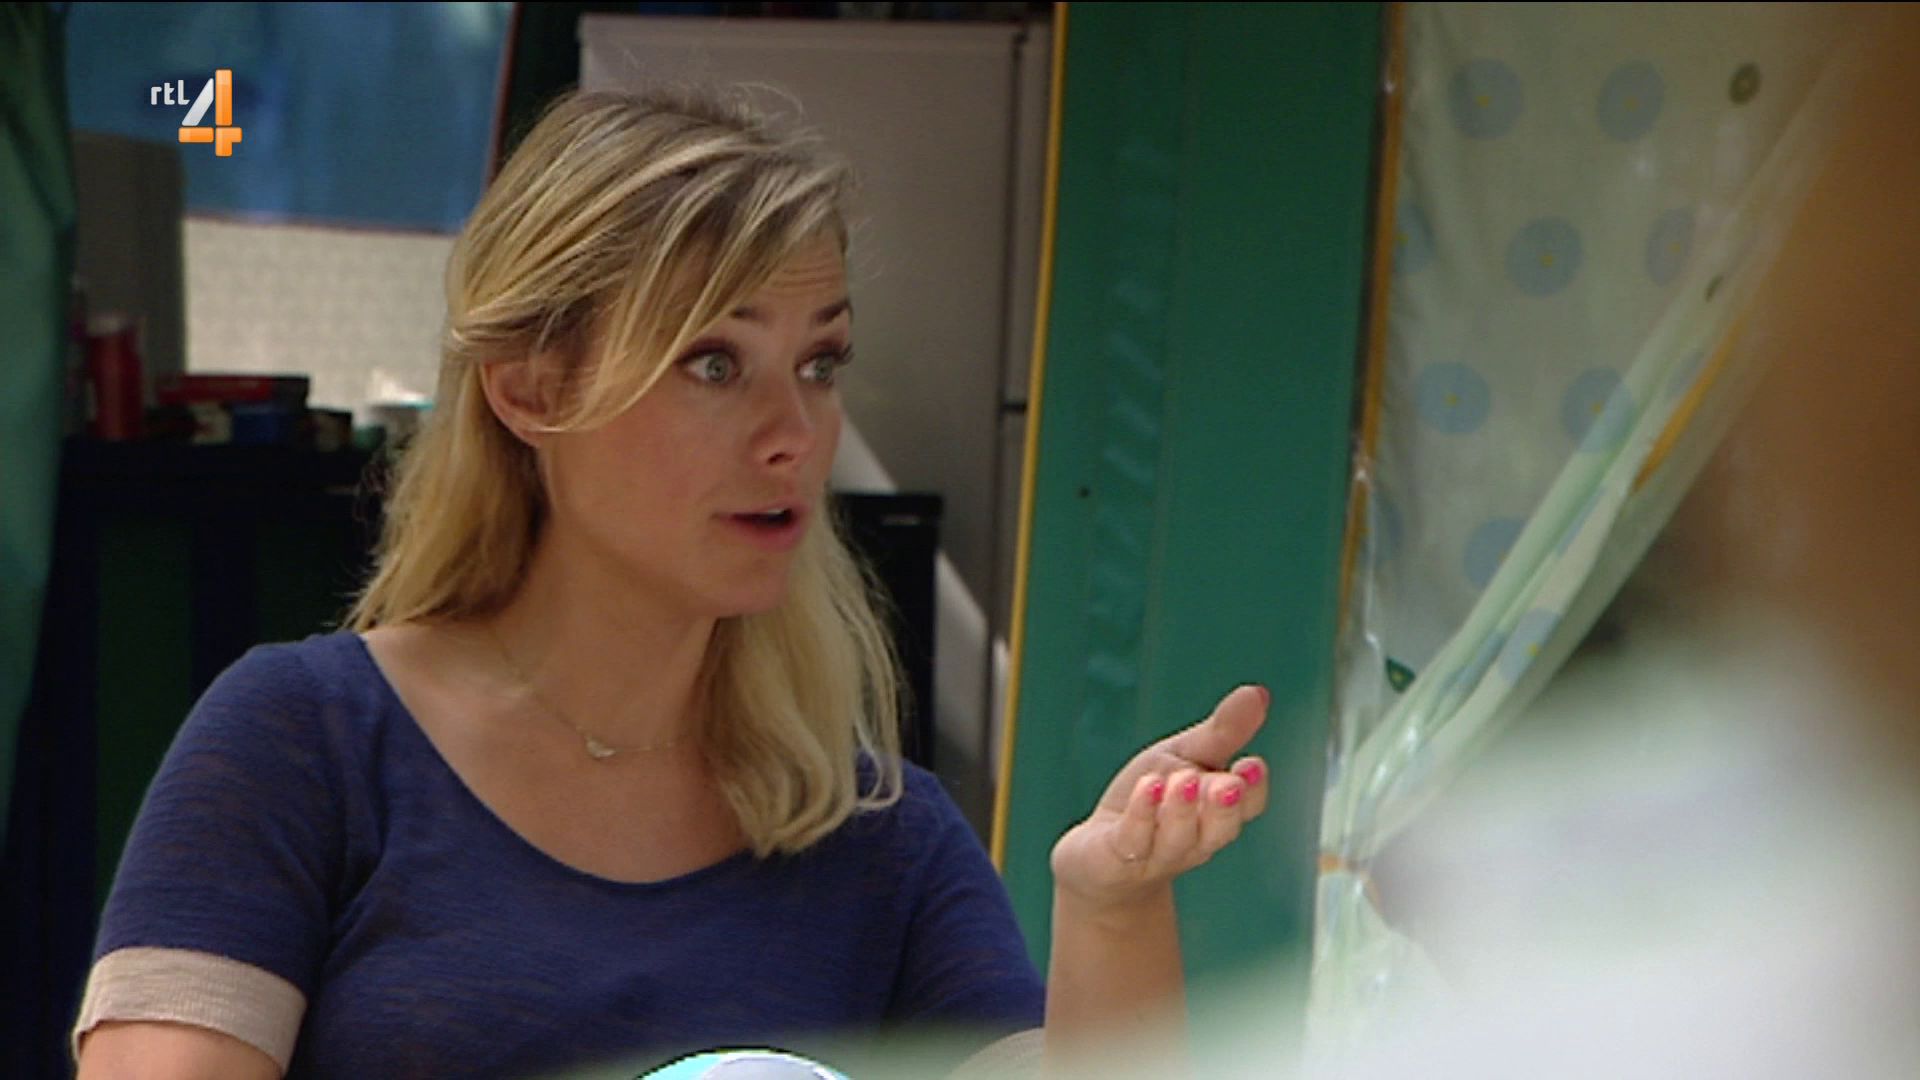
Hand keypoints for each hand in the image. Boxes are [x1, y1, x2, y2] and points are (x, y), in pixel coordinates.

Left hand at [1048, 684, 1270, 914]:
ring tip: (1181, 779)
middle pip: (1218, 828)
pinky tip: (1148, 787)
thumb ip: (1222, 732)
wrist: (1098, 856)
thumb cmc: (1151, 799)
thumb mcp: (1184, 756)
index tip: (1252, 764)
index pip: (1248, 804)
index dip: (1253, 788)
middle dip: (1223, 807)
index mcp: (1216, 812)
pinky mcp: (1119, 860)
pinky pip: (1134, 840)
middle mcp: (1195, 839)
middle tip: (1227, 783)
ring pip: (1177, 838)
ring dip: (1181, 809)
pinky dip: (1142, 815)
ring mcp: (1157, 854)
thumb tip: (1259, 692)